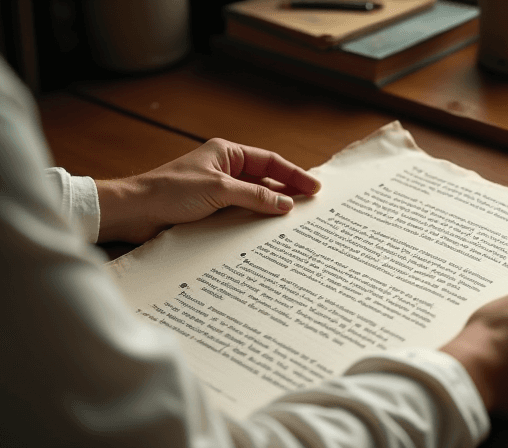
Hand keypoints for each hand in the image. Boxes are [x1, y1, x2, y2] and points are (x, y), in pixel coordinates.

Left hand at [95, 138, 320, 242]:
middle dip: (287, 191)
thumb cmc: (170, 191)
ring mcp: (217, 191)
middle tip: (311, 206)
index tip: (314, 188)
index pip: (269, 161)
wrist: (135, 212)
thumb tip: (286, 203)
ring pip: (253, 198)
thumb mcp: (219, 190)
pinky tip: (267, 230)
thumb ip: (255, 196)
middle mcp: (224, 170)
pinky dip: (254, 220)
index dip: (293, 174)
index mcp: (226, 153)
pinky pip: (239, 213)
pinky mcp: (209, 210)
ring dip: (271, 208)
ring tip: (295, 220)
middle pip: (264, 180)